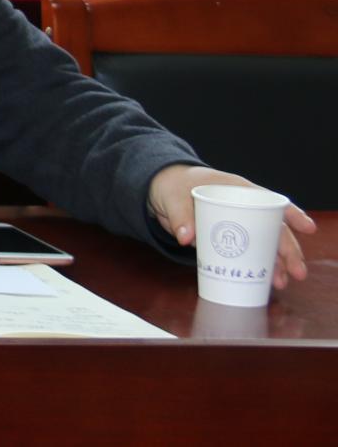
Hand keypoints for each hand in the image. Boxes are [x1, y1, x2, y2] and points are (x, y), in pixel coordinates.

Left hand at [148, 165, 316, 289]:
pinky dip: (256, 267)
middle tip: (296, 272)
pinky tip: (265, 282)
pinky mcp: (227, 239)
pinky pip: (247, 253)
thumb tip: (186, 238)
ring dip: (274, 264)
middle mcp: (242, 208)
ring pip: (263, 245)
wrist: (160, 192)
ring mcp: (236, 224)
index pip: (270, 201)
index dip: (292, 214)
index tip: (308, 228)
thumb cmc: (173, 186)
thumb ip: (180, 216)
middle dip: (287, 251)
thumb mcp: (174, 197)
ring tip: (280, 283)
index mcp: (235, 190)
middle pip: (272, 229)